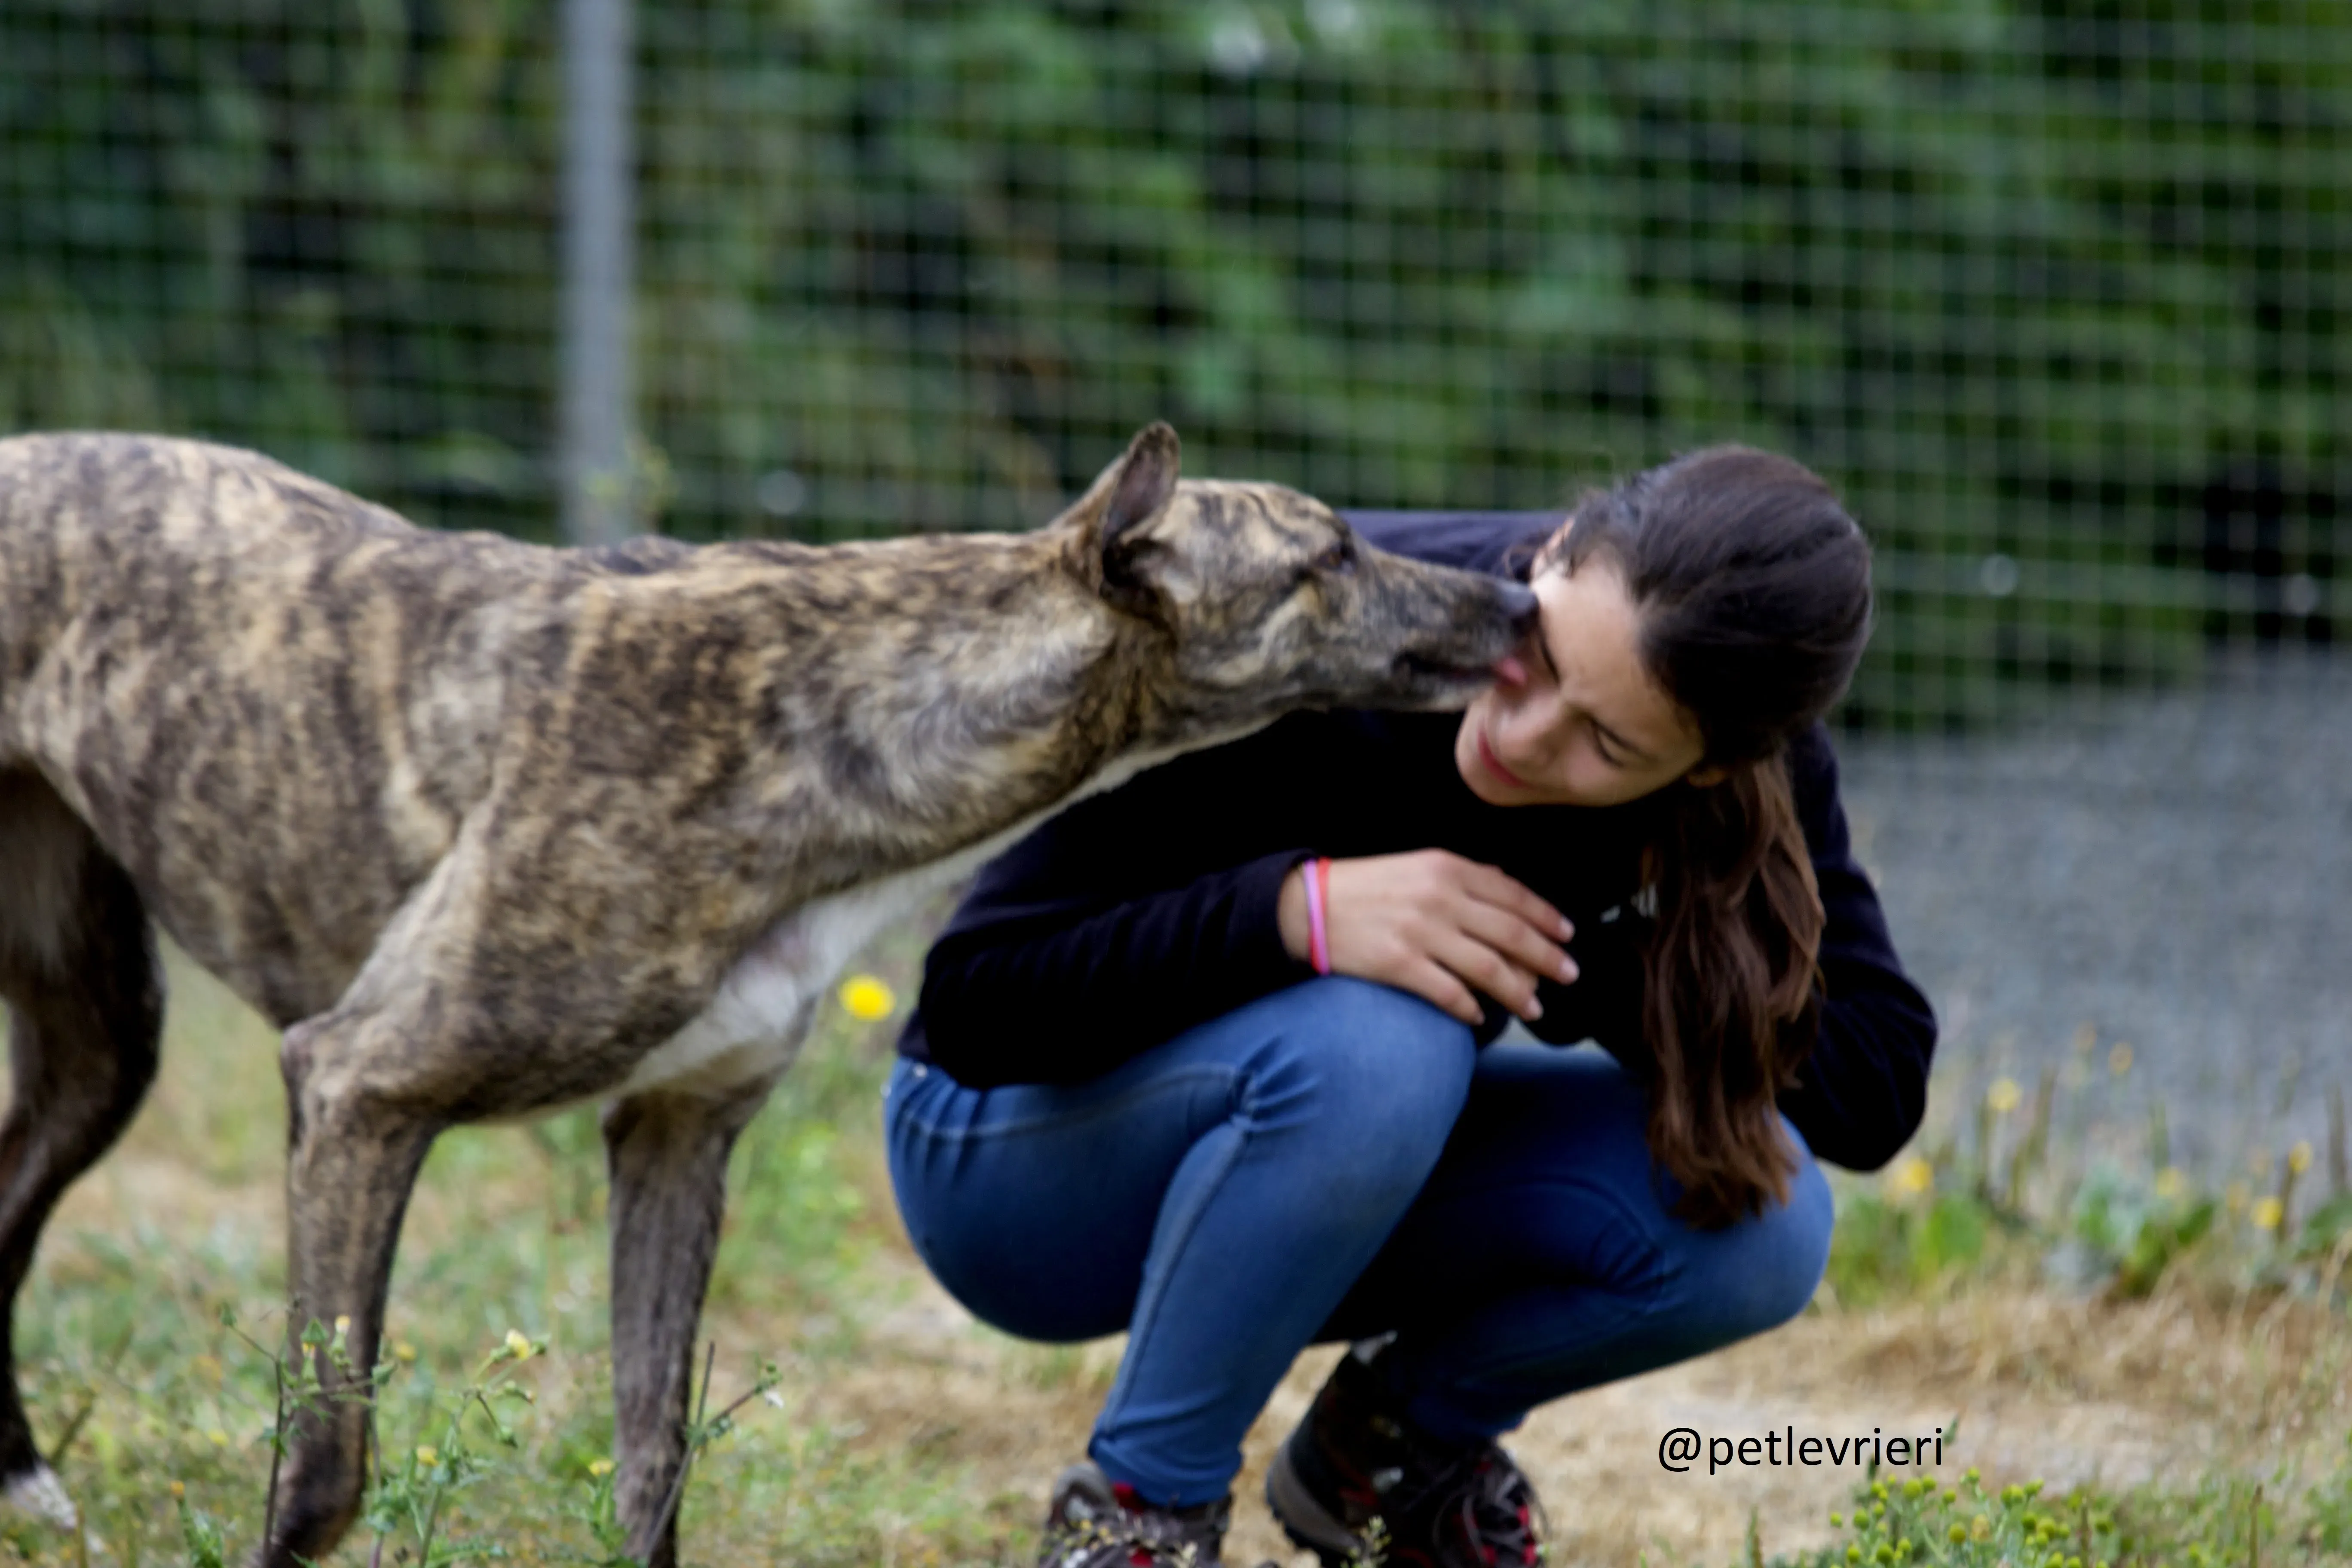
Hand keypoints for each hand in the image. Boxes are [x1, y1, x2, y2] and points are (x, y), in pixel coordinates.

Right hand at [1278, 850, 1576, 1025]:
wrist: (1308, 906)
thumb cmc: (1368, 887)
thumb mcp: (1419, 866)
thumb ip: (1464, 877)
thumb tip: (1507, 890)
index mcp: (1447, 868)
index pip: (1513, 895)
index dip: (1547, 918)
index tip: (1568, 936)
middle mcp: (1439, 898)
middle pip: (1512, 934)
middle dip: (1548, 958)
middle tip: (1569, 976)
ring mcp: (1420, 933)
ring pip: (1489, 968)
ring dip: (1519, 992)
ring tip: (1535, 1007)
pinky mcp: (1399, 964)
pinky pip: (1449, 993)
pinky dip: (1471, 1007)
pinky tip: (1481, 1016)